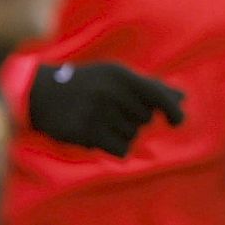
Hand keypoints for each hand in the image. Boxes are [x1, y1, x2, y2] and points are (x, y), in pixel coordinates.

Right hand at [29, 62, 184, 157]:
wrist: (41, 93)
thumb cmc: (88, 83)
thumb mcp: (116, 76)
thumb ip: (149, 86)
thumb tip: (183, 97)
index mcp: (121, 75)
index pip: (157, 95)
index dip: (172, 110)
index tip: (178, 121)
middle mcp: (110, 92)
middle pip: (145, 119)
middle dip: (135, 120)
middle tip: (114, 113)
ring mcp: (96, 112)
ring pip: (132, 135)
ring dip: (122, 133)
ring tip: (102, 122)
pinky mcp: (84, 132)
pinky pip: (118, 149)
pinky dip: (115, 147)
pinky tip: (101, 138)